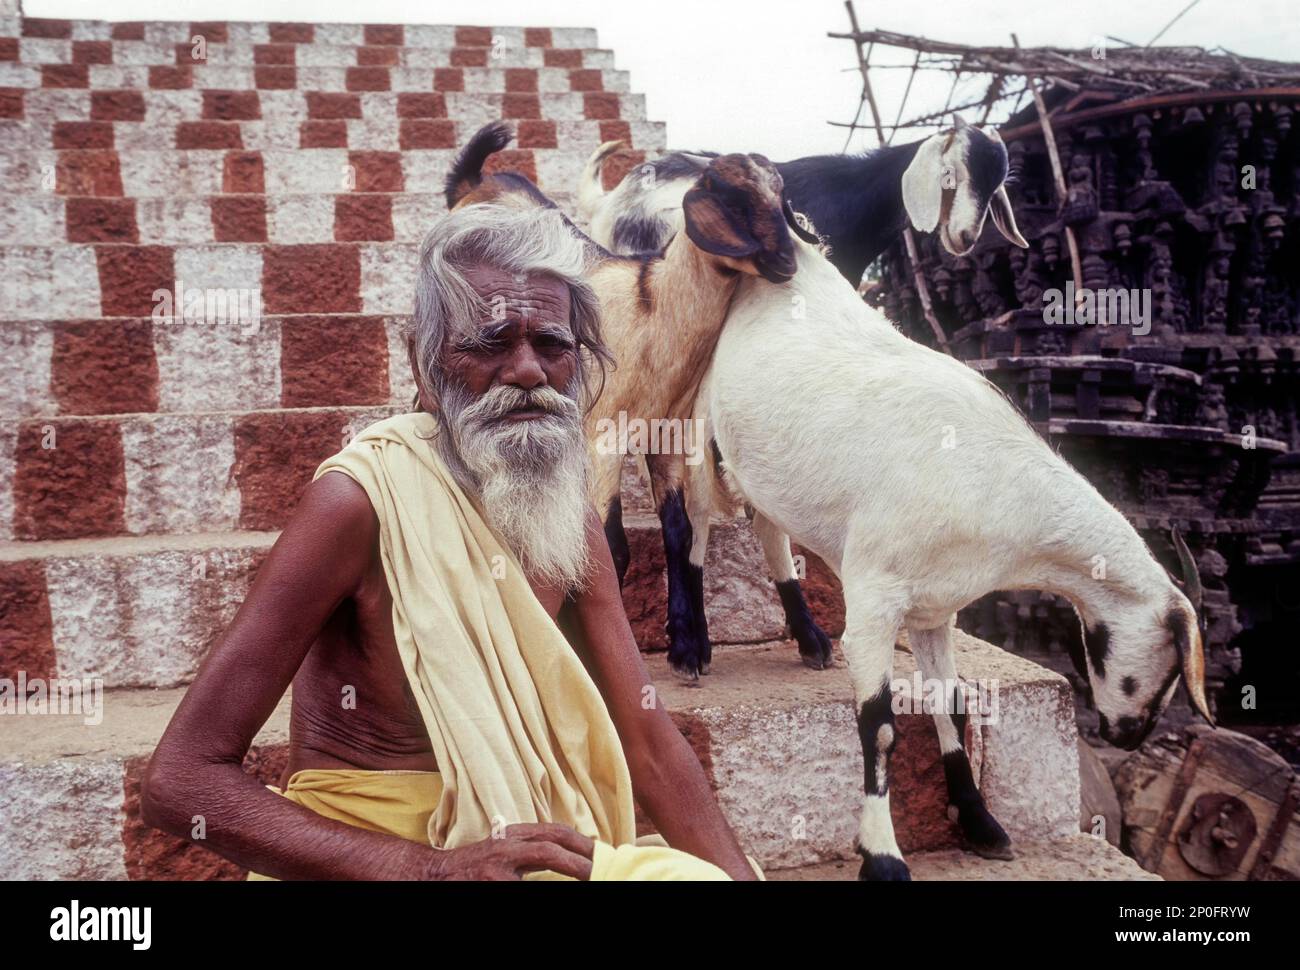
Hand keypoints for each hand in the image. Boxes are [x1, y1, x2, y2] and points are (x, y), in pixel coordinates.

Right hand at [421, 823, 595, 880]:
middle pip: (549, 846)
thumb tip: (570, 857)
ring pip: (540, 866)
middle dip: (578, 858)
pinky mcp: (492, 886)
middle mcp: (505, 849)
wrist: (434, 876)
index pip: (552, 832)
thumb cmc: (474, 867)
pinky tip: (556, 890)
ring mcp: (496, 870)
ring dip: (565, 874)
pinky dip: (543, 889)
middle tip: (600, 869)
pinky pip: (524, 887)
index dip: (578, 841)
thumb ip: (530, 851)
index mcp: (512, 837)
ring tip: (588, 878)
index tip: (599, 852)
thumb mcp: (503, 851)